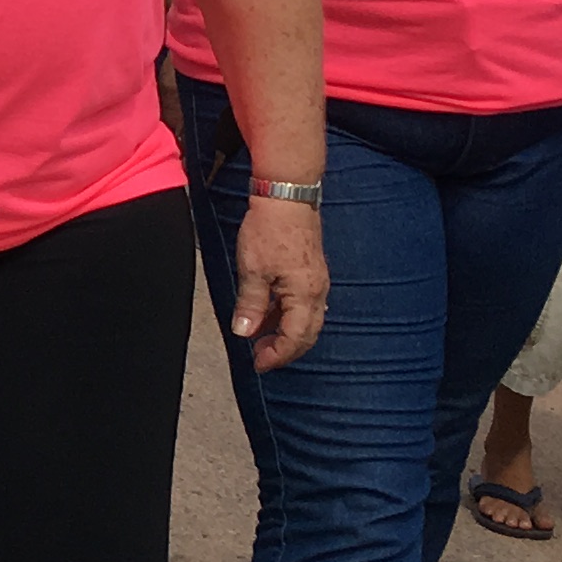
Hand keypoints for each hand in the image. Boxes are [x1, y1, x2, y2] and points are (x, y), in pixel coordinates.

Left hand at [229, 193, 329, 371]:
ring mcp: (317, 281)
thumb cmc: (269, 230)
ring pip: (306, 319)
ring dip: (285, 333)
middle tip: (260, 357)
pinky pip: (304, 304)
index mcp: (305, 295)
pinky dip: (287, 315)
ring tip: (260, 338)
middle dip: (285, 350)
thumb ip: (251, 305)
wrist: (287, 197)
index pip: (295, 338)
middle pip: (307, 334)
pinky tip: (269, 314)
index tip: (257, 364)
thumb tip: (244, 333)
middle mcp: (317, 292)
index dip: (277, 355)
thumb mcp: (253, 270)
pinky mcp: (311, 272)